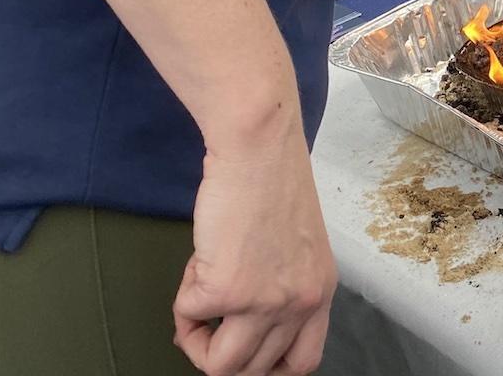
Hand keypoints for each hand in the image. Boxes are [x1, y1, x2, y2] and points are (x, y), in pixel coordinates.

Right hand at [174, 124, 334, 375]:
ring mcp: (265, 302)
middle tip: (209, 322)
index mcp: (320, 291)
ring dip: (198, 341)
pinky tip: (198, 263)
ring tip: (199, 299)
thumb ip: (279, 286)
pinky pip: (188, 319)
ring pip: (221, 367)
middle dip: (222, 351)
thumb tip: (235, 324)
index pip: (302, 362)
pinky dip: (183, 301)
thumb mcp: (297, 246)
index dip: (268, 369)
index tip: (243, 354)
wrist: (258, 149)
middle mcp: (300, 303)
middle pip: (255, 371)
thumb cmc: (273, 182)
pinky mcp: (226, 290)